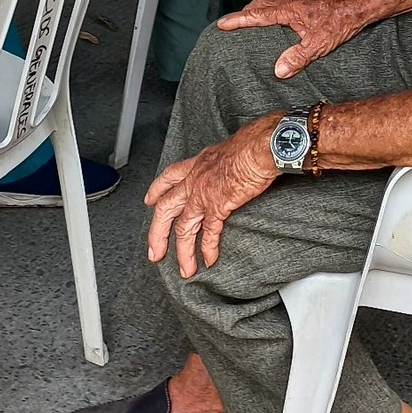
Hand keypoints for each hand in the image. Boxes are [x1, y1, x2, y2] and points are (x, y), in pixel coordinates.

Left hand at [145, 119, 279, 276]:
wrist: (262, 146)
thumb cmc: (253, 143)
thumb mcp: (229, 149)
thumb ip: (224, 163)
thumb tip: (231, 168)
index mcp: (199, 163)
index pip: (169, 176)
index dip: (157, 190)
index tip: (150, 201)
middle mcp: (195, 178)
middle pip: (166, 209)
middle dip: (157, 233)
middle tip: (155, 252)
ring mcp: (204, 193)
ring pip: (183, 227)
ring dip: (183, 252)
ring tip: (184, 269)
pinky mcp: (218, 205)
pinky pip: (209, 232)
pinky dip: (208, 249)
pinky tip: (209, 260)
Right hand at [217, 0, 374, 78]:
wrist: (360, 5)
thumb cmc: (342, 19)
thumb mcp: (319, 43)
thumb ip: (298, 56)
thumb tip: (279, 69)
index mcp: (289, 10)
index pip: (257, 15)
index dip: (238, 20)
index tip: (222, 24)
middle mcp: (292, 2)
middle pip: (261, 3)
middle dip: (245, 12)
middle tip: (233, 22)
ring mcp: (300, 0)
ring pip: (272, 1)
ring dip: (259, 9)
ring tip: (253, 21)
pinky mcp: (308, 1)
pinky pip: (283, 3)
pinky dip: (274, 10)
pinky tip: (280, 20)